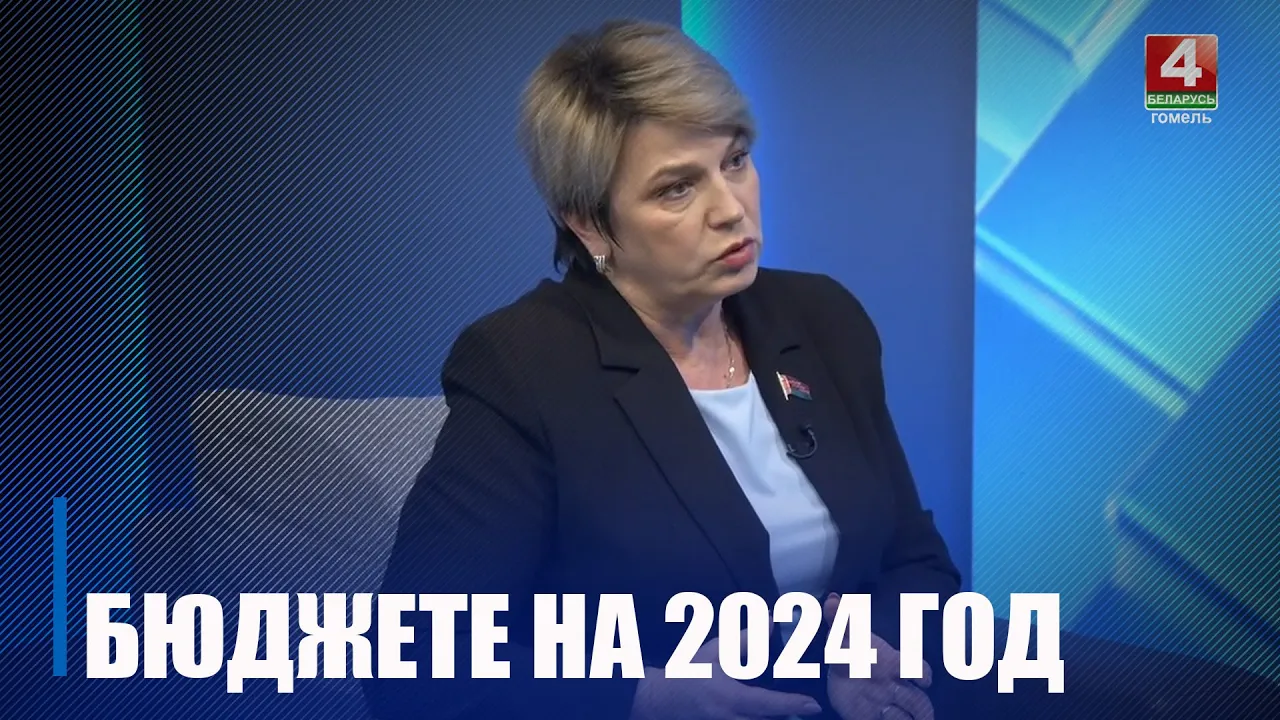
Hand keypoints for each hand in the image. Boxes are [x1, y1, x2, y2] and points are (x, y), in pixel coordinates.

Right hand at [630, 629, 822, 719]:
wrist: (663, 699)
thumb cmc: (690, 672)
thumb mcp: (715, 652)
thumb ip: (745, 640)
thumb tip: (771, 623)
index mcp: (728, 696)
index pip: (765, 703)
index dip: (790, 704)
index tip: (813, 705)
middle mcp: (730, 718)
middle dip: (791, 717)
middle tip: (812, 709)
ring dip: (779, 718)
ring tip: (799, 712)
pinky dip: (765, 719)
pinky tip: (778, 713)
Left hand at [824, 594, 934, 719]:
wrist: (841, 680)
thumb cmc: (851, 655)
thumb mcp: (844, 637)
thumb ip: (840, 619)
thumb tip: (832, 598)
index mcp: (894, 665)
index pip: (917, 668)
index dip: (922, 674)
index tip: (923, 680)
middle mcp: (897, 688)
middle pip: (918, 699)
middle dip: (914, 701)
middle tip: (904, 699)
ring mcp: (890, 706)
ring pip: (910, 715)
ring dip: (902, 717)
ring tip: (886, 711)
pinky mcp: (875, 719)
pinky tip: (879, 718)